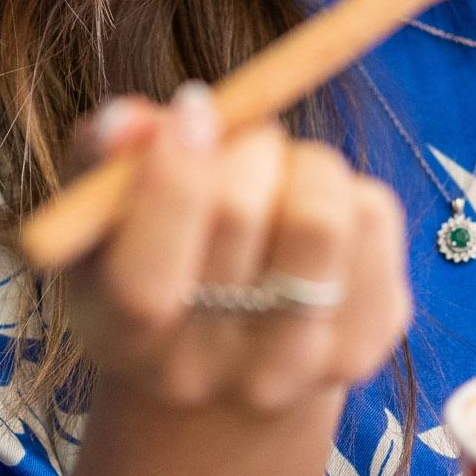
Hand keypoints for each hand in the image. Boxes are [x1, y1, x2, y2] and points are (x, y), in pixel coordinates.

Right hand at [59, 86, 411, 418]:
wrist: (232, 362)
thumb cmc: (153, 259)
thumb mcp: (104, 215)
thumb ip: (101, 159)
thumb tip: (127, 120)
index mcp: (123, 339)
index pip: (144, 283)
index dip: (171, 178)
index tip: (191, 106)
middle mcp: (207, 368)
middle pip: (237, 214)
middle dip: (243, 145)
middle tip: (240, 140)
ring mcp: (293, 364)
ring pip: (320, 215)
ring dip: (304, 162)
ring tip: (282, 175)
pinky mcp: (366, 341)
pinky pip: (374, 216)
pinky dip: (348, 187)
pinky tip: (314, 214)